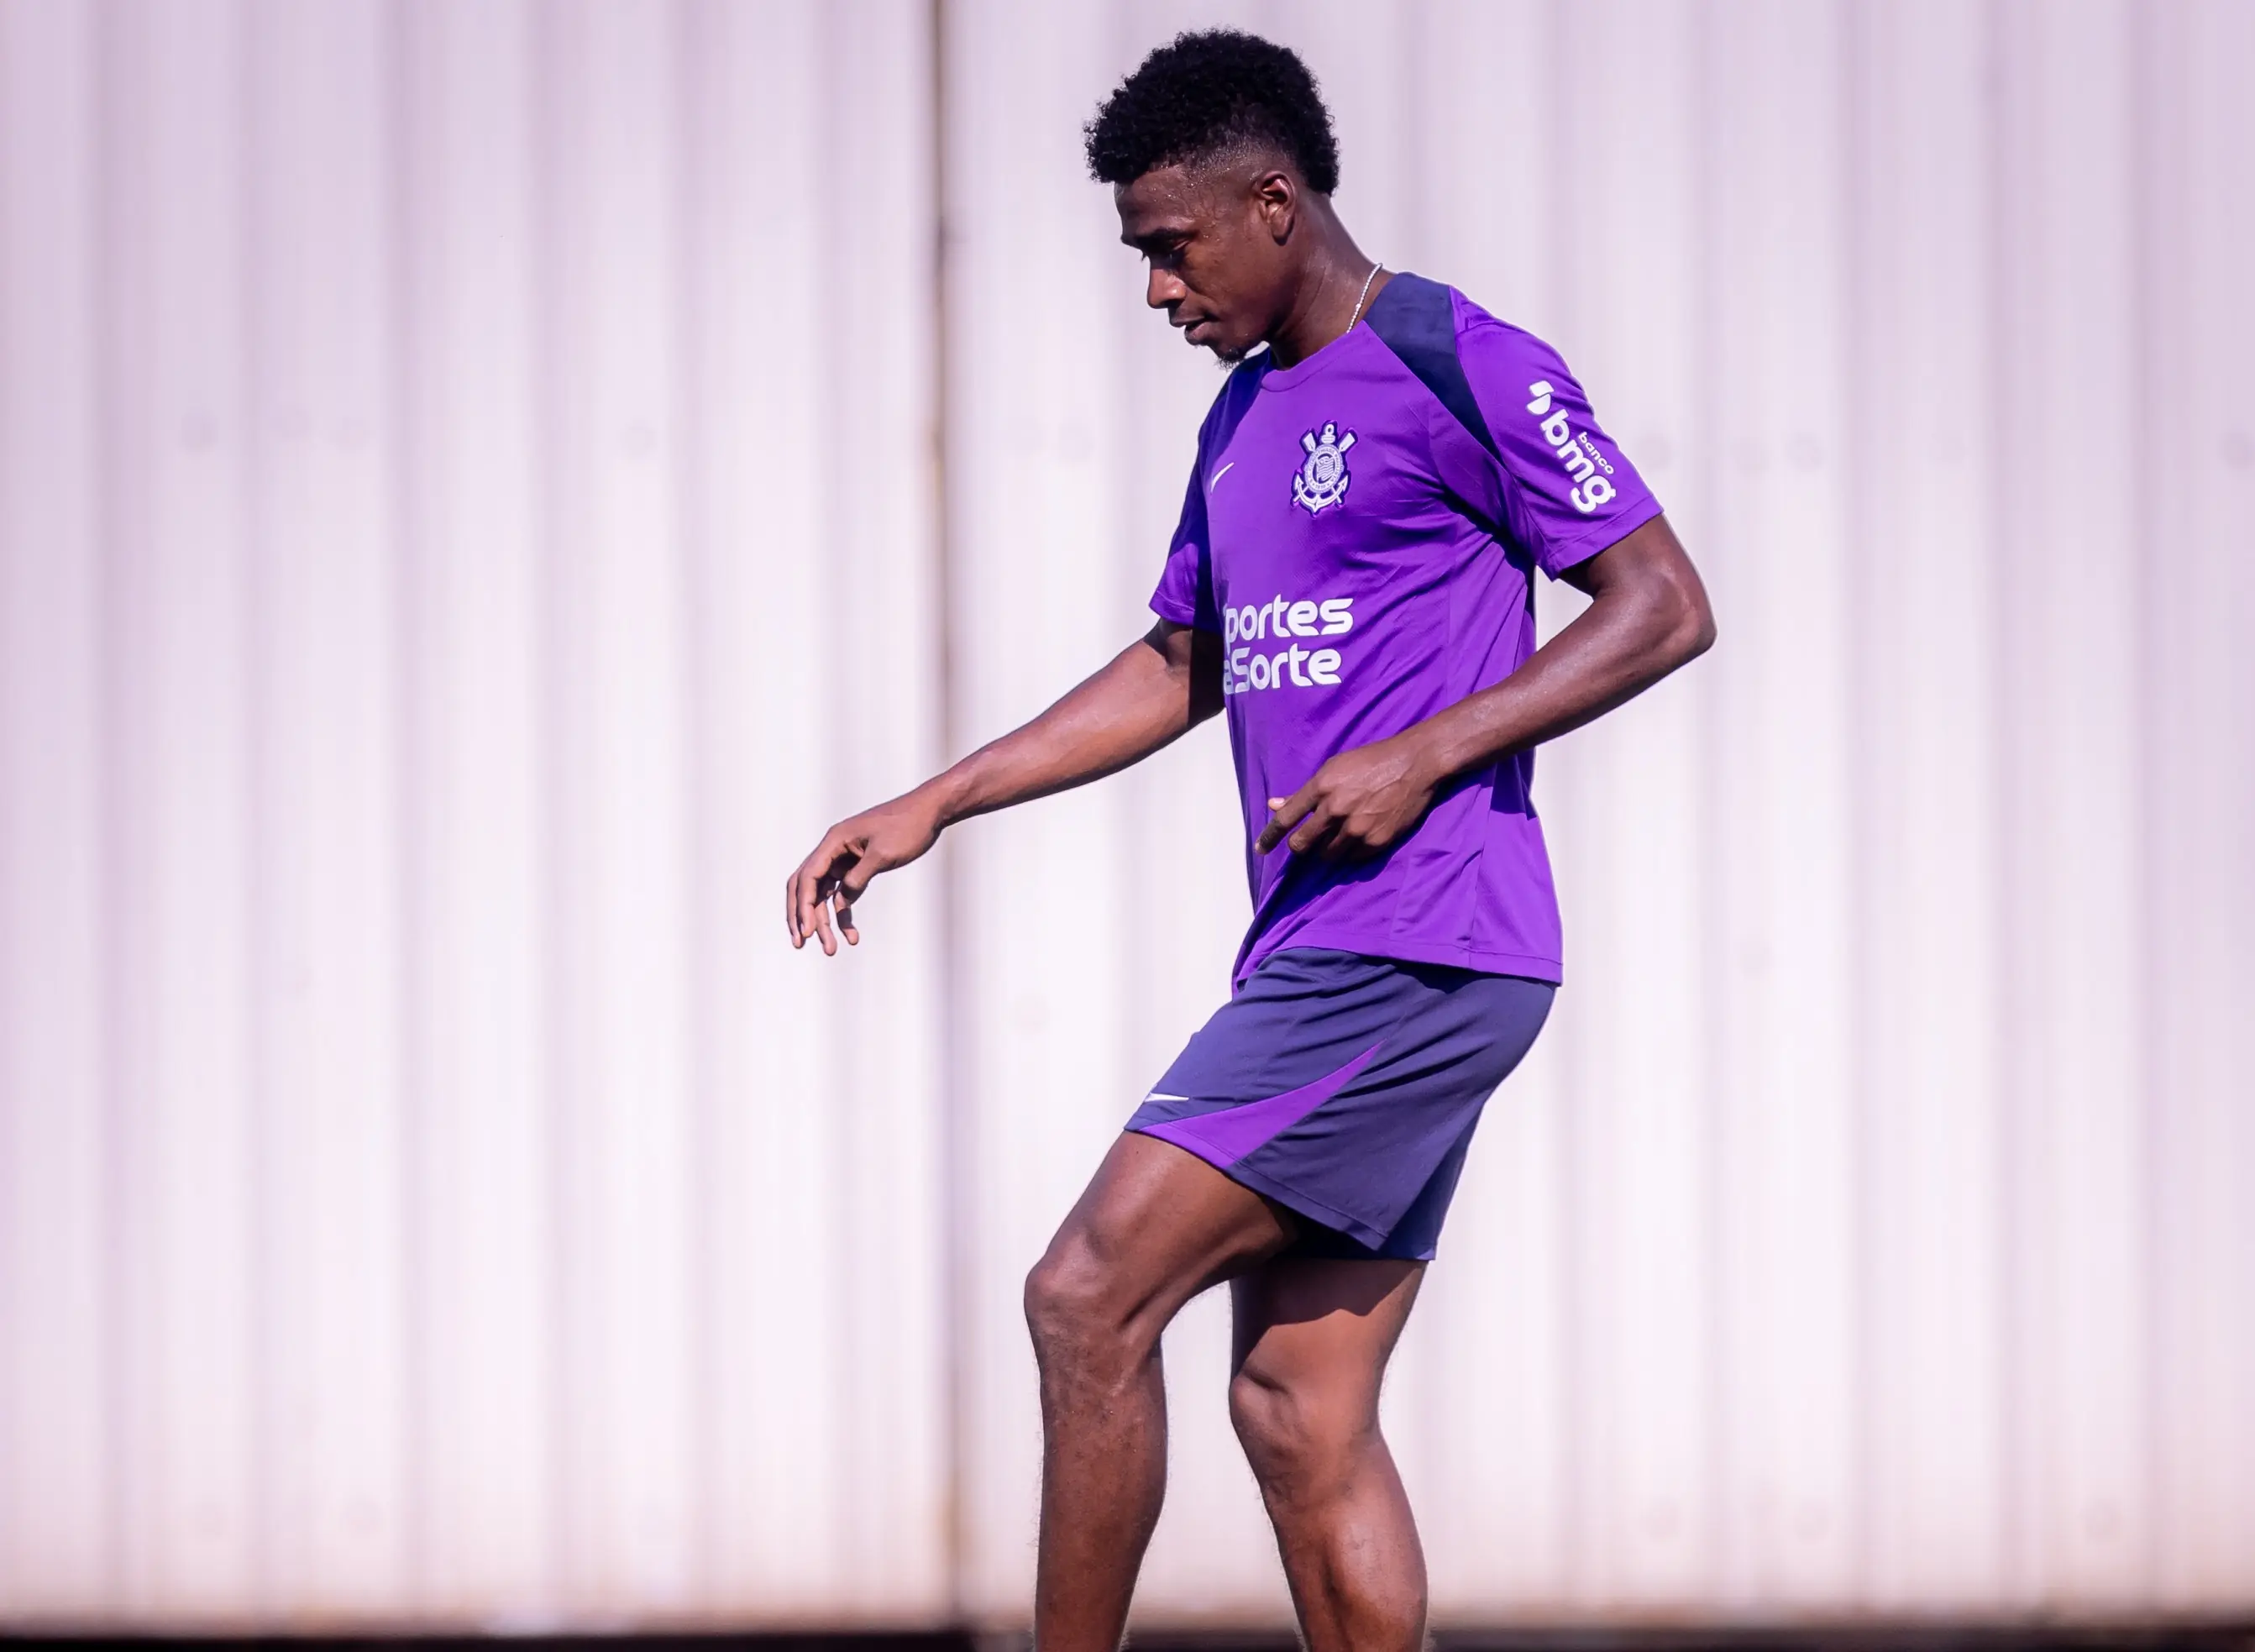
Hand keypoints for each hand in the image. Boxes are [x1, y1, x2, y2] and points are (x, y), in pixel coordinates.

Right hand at [785, 791, 943, 954]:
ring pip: (824, 895)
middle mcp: (833, 849)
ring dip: (824, 921)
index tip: (807, 932)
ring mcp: (844, 858)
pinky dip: (844, 914)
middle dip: (802, 916)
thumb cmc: (908, 826)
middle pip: (806, 887)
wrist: (930, 812)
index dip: (803, 906)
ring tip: (831, 950)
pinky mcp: (857, 866)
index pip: (807, 877)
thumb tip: (841, 902)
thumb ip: (858, 878)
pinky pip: (843, 893)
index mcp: (834, 841)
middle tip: (802, 944)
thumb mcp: (883, 854)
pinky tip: (852, 935)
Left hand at [1254, 732, 1442, 860]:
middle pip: (1302, 844)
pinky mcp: (1376, 841)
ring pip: (1327, 855)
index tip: (1259, 849)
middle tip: (1307, 843)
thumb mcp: (1334, 768)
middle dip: (1301, 847)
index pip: (1285, 819)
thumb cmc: (1372, 761)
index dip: (1269, 837)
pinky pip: (1353, 858)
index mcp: (1322, 787)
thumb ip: (1304, 792)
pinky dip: (1352, 851)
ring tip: (1341, 834)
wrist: (1414, 764)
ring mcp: (1356, 827)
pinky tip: (1361, 835)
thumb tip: (1273, 804)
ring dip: (1328, 849)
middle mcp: (1335, 809)